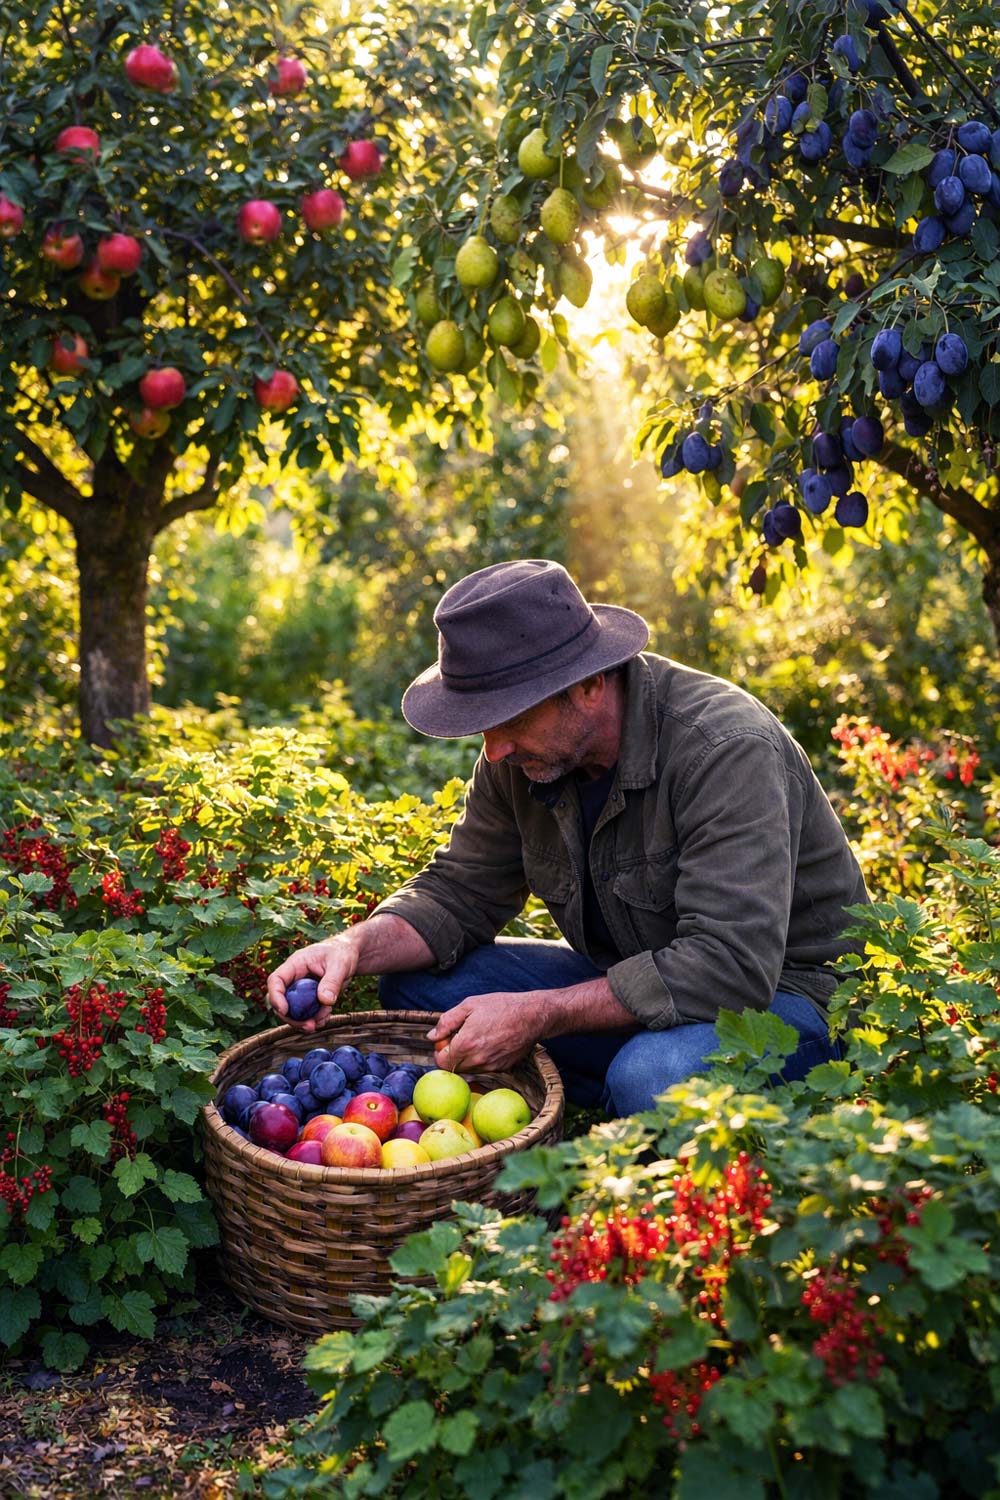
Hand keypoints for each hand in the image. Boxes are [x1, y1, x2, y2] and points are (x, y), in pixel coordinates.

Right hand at [266, 937, 357, 1033]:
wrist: (349, 955)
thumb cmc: (342, 953)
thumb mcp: (339, 964)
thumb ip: (332, 981)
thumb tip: (325, 1000)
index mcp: (295, 964)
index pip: (276, 980)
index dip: (275, 996)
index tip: (285, 1010)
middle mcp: (294, 978)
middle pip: (282, 1001)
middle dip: (292, 1017)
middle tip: (309, 1026)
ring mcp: (301, 990)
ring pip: (294, 1011)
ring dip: (306, 1020)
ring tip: (324, 1018)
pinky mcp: (310, 999)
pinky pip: (307, 1014)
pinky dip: (315, 1019)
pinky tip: (326, 1017)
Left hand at [427, 991, 545, 1073]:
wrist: (532, 1015)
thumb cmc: (501, 1006)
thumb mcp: (470, 1005)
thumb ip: (447, 1021)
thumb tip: (432, 1036)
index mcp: (466, 1043)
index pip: (441, 1061)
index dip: (440, 1052)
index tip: (446, 1041)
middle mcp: (477, 1059)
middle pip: (454, 1068)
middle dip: (452, 1056)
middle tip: (461, 1039)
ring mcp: (491, 1066)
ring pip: (468, 1070)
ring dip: (466, 1059)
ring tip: (477, 1039)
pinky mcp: (502, 1068)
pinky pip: (483, 1069)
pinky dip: (481, 1060)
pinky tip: (490, 1044)